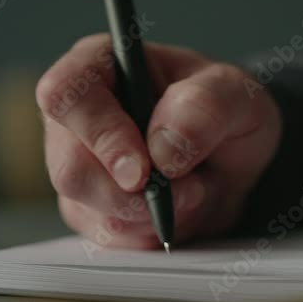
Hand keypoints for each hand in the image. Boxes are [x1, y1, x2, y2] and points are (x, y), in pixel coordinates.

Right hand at [36, 34, 280, 247]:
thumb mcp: (237, 94)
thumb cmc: (226, 110)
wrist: (235, 158)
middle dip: (134, 194)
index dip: (99, 134)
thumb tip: (162, 148)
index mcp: (101, 65)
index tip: (143, 169)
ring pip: (87, 209)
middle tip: (190, 188)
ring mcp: (78, 166)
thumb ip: (206, 106)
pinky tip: (177, 210)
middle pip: (70, 168)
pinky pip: (108, 235)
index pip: (65, 94)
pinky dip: (150, 232)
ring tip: (193, 190)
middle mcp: (77, 116)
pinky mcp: (90, 208)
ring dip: (150, 214)